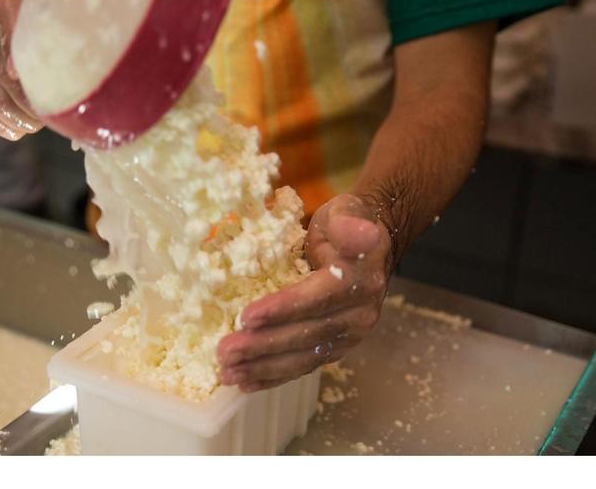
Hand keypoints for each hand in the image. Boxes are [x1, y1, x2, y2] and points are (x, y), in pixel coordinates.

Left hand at [217, 194, 390, 391]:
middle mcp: (358, 315)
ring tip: (227, 372)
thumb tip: (363, 233)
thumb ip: (350, 224)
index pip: (316, 300)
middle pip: (305, 335)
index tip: (245, 317)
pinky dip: (273, 377)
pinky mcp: (335, 348)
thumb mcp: (348, 212)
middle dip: (262, 346)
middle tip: (225, 352)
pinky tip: (246, 383)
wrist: (370, 242)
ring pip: (302, 357)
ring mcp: (348, 336)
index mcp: (359, 281)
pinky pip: (302, 365)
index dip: (281, 310)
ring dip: (262, 367)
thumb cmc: (347, 223)